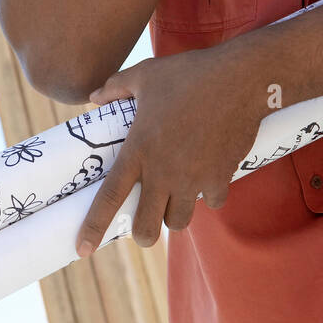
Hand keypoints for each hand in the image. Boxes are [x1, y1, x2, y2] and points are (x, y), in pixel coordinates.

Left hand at [75, 46, 264, 253]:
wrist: (239, 79)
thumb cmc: (189, 73)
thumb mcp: (145, 74)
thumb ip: (115, 87)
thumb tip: (93, 96)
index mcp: (139, 149)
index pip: (110, 197)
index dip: (93, 226)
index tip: (82, 249)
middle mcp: (163, 172)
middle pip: (147, 230)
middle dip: (143, 232)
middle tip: (145, 222)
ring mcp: (194, 179)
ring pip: (179, 222)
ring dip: (175, 214)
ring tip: (176, 197)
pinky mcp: (220, 177)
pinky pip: (212, 201)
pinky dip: (208, 194)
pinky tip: (208, 176)